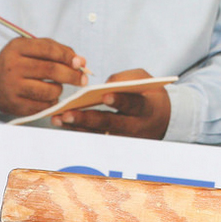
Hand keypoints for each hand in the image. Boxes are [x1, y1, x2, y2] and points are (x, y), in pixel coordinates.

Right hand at [0, 38, 87, 115]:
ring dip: (59, 90)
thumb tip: (81, 62)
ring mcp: (11, 86)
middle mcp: (12, 66)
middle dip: (73, 75)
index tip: (80, 63)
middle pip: (52, 70)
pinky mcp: (14, 104)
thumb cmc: (18, 64)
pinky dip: (51, 102)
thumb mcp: (32, 49)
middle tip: (83, 79)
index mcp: (17, 48)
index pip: (49, 50)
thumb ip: (57, 51)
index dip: (68, 56)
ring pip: (49, 91)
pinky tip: (46, 97)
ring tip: (55, 87)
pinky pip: (43, 106)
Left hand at [51, 68, 170, 138]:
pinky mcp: (114, 142)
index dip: (120, 101)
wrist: (162, 119)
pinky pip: (94, 136)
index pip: (133, 104)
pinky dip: (78, 129)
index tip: (105, 96)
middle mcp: (136, 127)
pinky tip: (62, 122)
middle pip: (110, 124)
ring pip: (98, 133)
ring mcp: (125, 138)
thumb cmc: (149, 93)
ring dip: (77, 126)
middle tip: (67, 113)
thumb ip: (124, 78)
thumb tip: (101, 85)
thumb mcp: (143, 79)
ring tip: (58, 118)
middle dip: (88, 119)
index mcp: (146, 108)